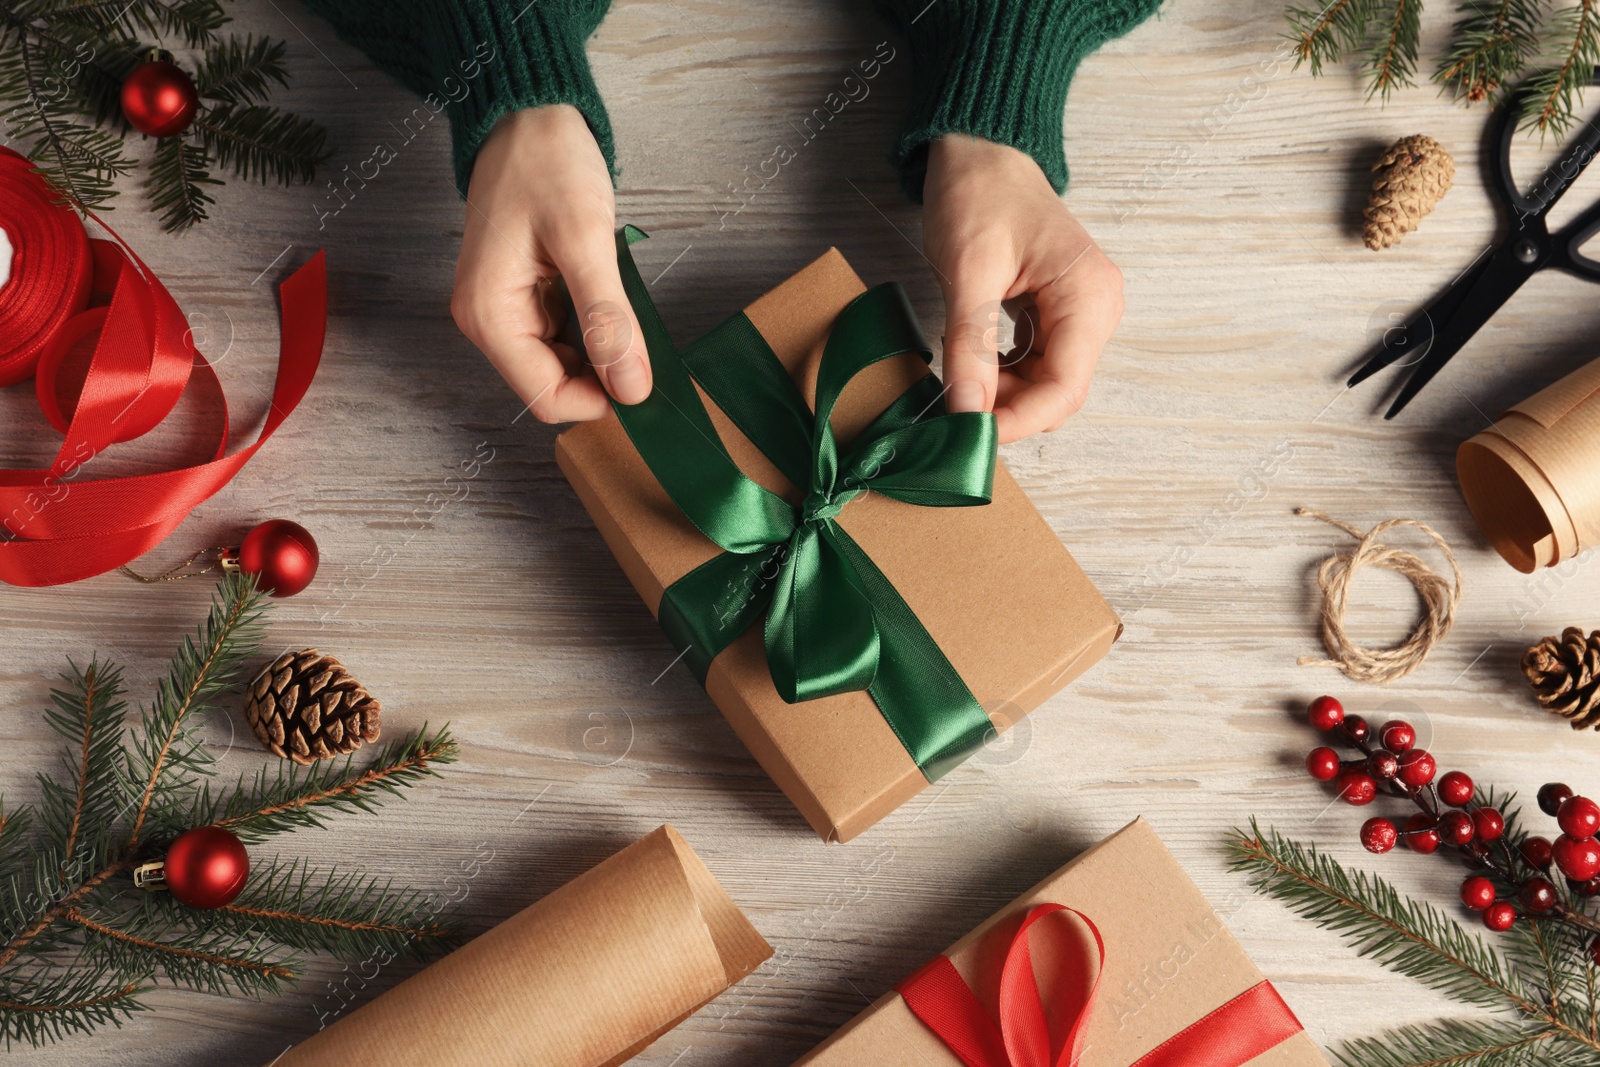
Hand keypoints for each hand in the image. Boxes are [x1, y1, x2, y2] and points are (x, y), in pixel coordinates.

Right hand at [452, 105, 649, 422]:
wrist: (527, 114)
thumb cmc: (546, 162)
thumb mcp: (585, 239)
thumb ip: (608, 320)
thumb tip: (631, 389)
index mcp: (489, 316)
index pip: (547, 397)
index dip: (600, 400)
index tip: (646, 380)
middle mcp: (488, 321)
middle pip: (553, 385)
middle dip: (602, 376)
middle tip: (646, 342)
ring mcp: (504, 309)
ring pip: (563, 363)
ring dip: (600, 351)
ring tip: (627, 309)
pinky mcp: (523, 296)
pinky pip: (564, 334)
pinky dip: (594, 328)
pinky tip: (610, 297)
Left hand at [922, 134, 1123, 443]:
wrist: (980, 152)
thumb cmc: (979, 194)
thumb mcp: (968, 271)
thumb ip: (971, 346)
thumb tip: (966, 413)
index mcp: (1089, 296)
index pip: (1063, 388)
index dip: (1017, 422)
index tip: (969, 437)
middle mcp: (1097, 310)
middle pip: (1058, 393)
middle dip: (1007, 411)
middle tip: (951, 415)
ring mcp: (1080, 315)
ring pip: (1045, 385)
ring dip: (1001, 396)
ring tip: (954, 384)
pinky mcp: (1057, 316)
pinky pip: (1034, 366)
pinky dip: (1001, 377)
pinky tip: (969, 367)